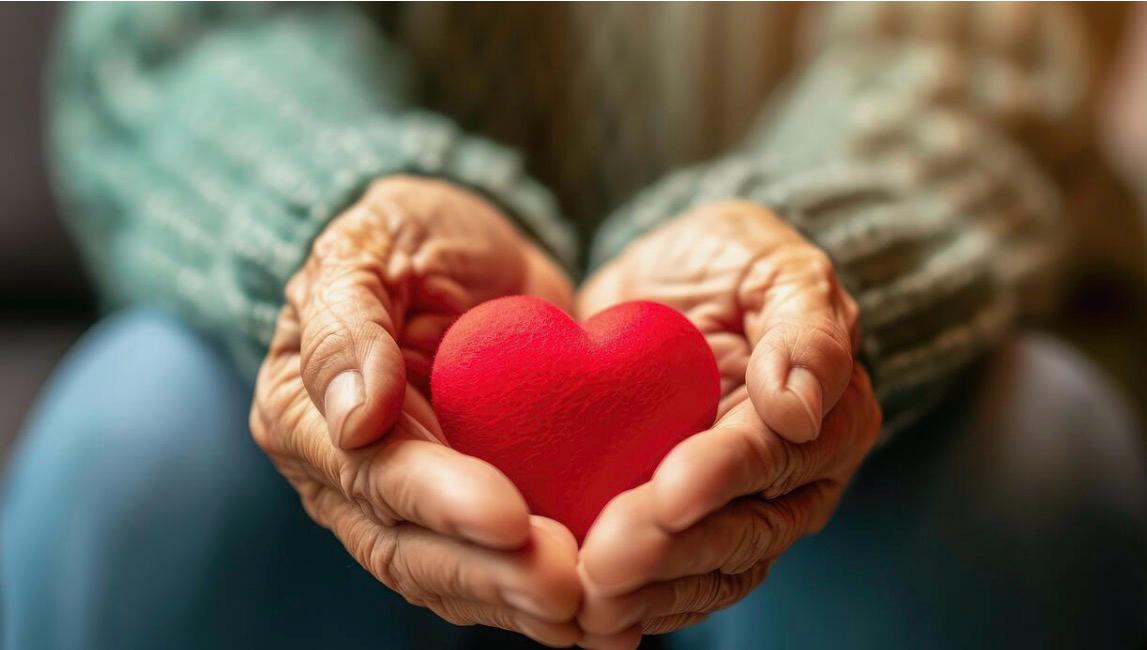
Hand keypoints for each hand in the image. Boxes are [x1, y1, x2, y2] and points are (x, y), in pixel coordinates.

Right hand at [251, 176, 580, 645]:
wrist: (471, 250)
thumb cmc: (409, 235)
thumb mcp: (369, 246)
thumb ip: (347, 322)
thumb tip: (357, 419)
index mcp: (308, 415)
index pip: (374, 475)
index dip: (442, 502)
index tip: (512, 517)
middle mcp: (350, 474)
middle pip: (412, 548)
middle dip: (491, 574)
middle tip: (570, 587)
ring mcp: (411, 498)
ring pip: (453, 575)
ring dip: (519, 602)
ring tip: (592, 612)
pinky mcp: (470, 504)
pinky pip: (496, 563)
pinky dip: (537, 593)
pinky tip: (597, 609)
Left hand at [574, 202, 880, 647]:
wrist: (672, 282)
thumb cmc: (731, 262)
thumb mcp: (774, 264)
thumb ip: (804, 326)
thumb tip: (801, 407)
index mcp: (828, 415)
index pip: (774, 453)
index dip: (723, 475)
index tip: (670, 491)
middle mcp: (793, 477)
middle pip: (743, 531)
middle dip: (673, 551)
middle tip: (604, 562)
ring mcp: (740, 509)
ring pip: (710, 572)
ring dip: (650, 595)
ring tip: (588, 602)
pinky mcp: (686, 525)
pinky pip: (674, 581)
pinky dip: (637, 605)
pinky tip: (591, 621)